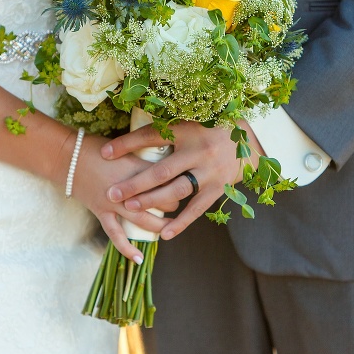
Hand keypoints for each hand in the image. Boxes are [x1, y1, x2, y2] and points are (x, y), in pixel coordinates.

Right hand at [70, 132, 175, 262]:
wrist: (68, 157)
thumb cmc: (97, 147)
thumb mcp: (126, 146)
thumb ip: (144, 156)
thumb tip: (167, 161)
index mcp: (136, 167)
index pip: (166, 179)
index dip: (178, 183)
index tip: (183, 183)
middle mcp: (128, 187)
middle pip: (160, 200)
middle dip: (172, 205)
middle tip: (177, 205)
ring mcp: (114, 202)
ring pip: (143, 219)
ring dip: (159, 226)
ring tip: (170, 230)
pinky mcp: (101, 212)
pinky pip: (116, 234)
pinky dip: (127, 248)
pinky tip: (140, 259)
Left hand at [100, 120, 265, 239]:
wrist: (248, 138)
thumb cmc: (208, 128)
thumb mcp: (188, 120)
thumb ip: (164, 128)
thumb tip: (129, 135)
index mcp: (187, 130)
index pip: (151, 136)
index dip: (127, 144)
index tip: (105, 153)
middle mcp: (199, 151)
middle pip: (161, 170)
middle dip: (135, 183)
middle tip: (112, 193)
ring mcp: (210, 171)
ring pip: (177, 191)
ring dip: (152, 201)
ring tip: (130, 207)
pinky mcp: (218, 188)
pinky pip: (197, 208)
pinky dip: (181, 222)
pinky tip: (164, 233)